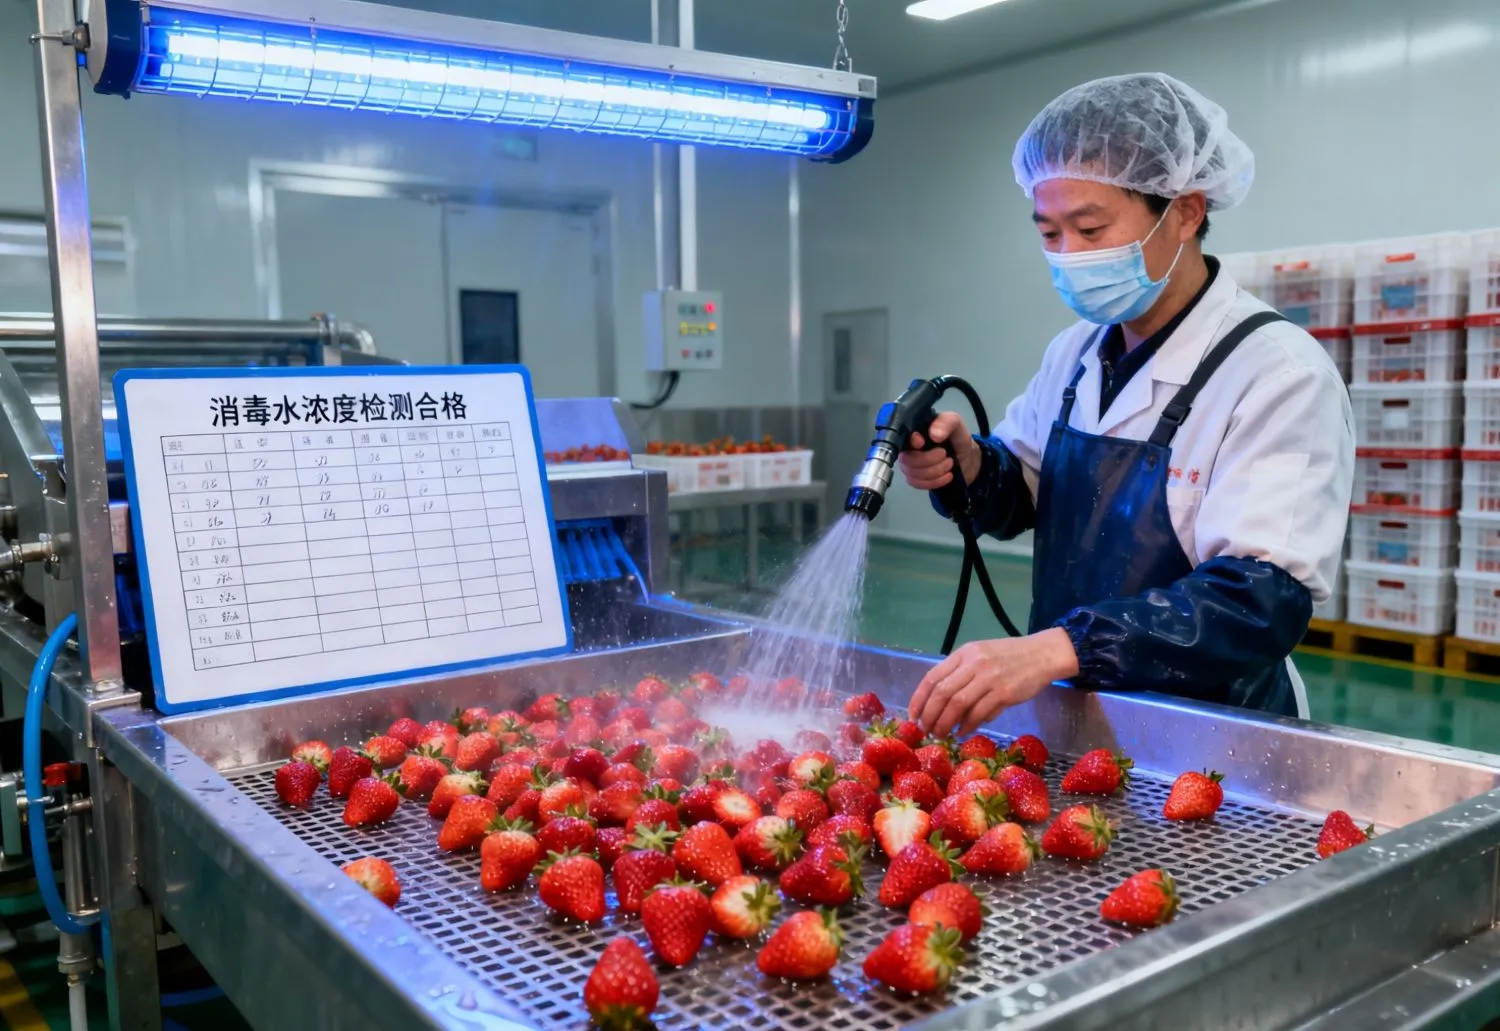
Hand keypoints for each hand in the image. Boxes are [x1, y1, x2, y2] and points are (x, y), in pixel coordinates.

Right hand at [897, 413, 980, 490]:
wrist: (966, 458)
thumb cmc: (957, 438)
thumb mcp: (955, 423)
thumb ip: (945, 423)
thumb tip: (934, 434)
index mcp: (914, 431)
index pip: (902, 438)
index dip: (911, 443)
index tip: (922, 443)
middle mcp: (908, 448)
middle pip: (907, 460)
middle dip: (930, 460)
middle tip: (945, 454)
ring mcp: (909, 465)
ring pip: (913, 474)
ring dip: (936, 471)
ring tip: (949, 463)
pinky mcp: (914, 479)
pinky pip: (918, 484)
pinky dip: (935, 481)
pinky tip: (946, 475)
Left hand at [908, 628, 1079, 736]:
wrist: (1042, 654)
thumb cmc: (1008, 656)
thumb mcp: (980, 655)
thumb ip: (961, 674)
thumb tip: (942, 705)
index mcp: (964, 653)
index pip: (932, 677)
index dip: (919, 699)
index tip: (913, 716)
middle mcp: (974, 663)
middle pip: (942, 693)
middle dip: (930, 716)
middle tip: (926, 730)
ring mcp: (989, 678)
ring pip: (958, 705)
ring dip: (946, 723)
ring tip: (941, 734)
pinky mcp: (1005, 693)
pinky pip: (980, 713)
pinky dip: (967, 725)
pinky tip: (962, 732)